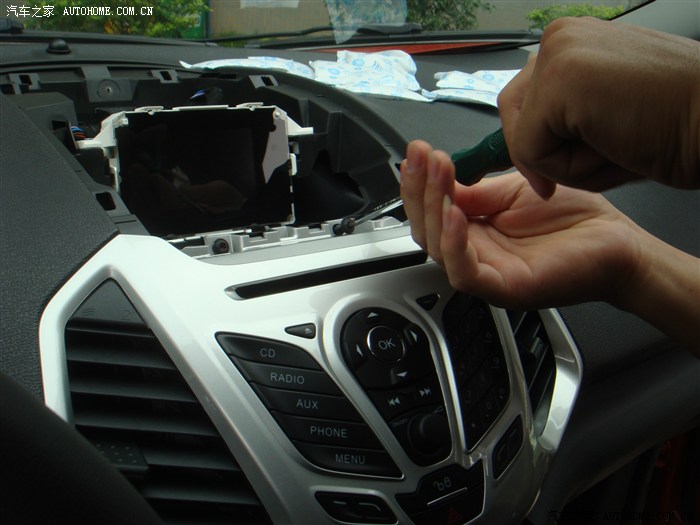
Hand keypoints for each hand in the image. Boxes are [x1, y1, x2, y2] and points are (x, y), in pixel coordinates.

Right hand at [400, 140, 642, 310]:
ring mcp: (487, 274)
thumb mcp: (514, 191)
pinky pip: (464, 272)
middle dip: (418, 190)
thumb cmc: (574, 219)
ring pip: (437, 249)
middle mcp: (475, 255)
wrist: (618, 242)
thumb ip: (476, 191)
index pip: (431, 211)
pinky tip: (455, 213)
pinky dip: (453, 244)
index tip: (418, 151)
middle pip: (425, 229)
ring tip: (438, 174)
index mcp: (475, 232)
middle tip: (421, 157)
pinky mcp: (503, 288)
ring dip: (431, 210)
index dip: (419, 182)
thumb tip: (439, 177)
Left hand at [498, 17, 699, 197]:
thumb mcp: (600, 119)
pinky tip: (613, 147)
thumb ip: (557, 125)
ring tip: (618, 145)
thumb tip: (517, 151)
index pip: (522, 104)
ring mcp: (557, 55)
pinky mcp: (559, 81)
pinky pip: (530, 151)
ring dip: (564, 164)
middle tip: (599, 155)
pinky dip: (567, 169)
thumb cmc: (674, 125)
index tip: (559, 164)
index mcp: (570, 43)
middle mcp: (558, 39)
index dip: (536, 143)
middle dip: (547, 154)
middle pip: (513, 117)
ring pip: (523, 139)